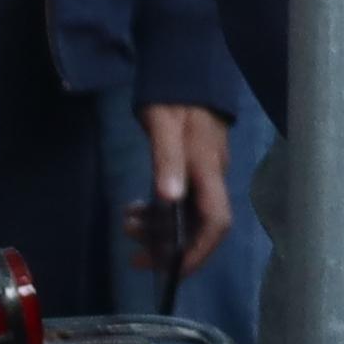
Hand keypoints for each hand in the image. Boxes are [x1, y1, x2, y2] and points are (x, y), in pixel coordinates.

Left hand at [137, 104, 234, 273]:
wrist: (185, 72)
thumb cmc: (173, 98)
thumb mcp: (164, 126)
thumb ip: (167, 162)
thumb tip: (169, 199)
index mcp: (208, 170)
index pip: (216, 222)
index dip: (199, 252)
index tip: (171, 271)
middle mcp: (211, 177)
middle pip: (201, 226)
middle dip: (170, 247)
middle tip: (134, 255)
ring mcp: (202, 173)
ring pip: (186, 215)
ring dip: (159, 230)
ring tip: (127, 226)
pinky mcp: (191, 168)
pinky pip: (179, 201)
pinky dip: (158, 213)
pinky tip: (135, 209)